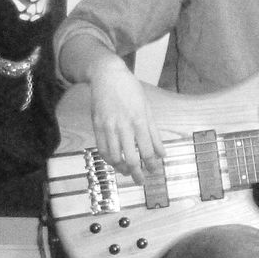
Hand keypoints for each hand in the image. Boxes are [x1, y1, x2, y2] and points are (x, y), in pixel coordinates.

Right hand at [87, 58, 165, 181]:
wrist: (107, 76)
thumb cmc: (130, 90)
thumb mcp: (147, 109)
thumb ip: (154, 133)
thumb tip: (162, 153)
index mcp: (139, 121)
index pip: (147, 151)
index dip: (152, 165)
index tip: (155, 172)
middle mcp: (124, 126)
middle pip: (131, 158)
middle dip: (137, 174)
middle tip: (140, 181)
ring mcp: (108, 127)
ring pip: (115, 157)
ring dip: (122, 168)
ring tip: (127, 172)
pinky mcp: (97, 126)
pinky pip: (102, 149)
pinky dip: (109, 159)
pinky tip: (115, 161)